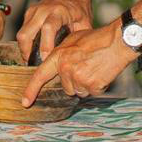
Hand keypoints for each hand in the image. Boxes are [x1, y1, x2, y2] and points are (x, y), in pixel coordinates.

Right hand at [16, 0, 93, 64]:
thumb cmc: (78, 8)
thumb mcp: (84, 22)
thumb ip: (79, 39)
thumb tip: (75, 58)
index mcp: (58, 11)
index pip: (48, 28)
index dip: (46, 46)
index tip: (47, 61)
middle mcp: (42, 10)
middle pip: (26, 34)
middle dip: (28, 52)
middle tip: (37, 66)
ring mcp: (32, 12)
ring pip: (21, 35)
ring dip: (25, 50)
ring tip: (34, 62)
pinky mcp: (27, 15)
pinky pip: (22, 33)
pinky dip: (25, 45)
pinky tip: (33, 53)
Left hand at [20, 21, 136, 106]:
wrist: (117, 42)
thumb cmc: (96, 39)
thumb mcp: (72, 40)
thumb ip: (61, 53)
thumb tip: (55, 65)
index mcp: (58, 56)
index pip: (40, 75)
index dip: (31, 90)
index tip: (25, 102)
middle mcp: (66, 68)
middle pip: (65, 87)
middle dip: (74, 81)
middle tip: (85, 67)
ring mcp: (79, 78)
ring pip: (78, 91)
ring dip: (85, 85)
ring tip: (94, 68)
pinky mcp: (92, 86)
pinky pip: (91, 93)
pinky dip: (96, 87)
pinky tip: (101, 73)